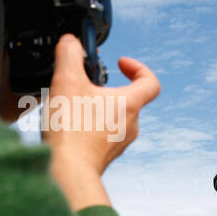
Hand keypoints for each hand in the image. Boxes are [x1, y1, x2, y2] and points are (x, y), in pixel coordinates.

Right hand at [44, 33, 159, 210]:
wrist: (66, 173)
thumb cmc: (72, 131)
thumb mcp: (66, 81)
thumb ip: (69, 54)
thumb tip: (71, 42)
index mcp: (129, 104)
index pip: (150, 82)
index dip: (138, 68)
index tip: (121, 64)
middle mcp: (130, 125)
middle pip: (128, 100)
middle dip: (108, 89)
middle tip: (86, 84)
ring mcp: (119, 144)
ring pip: (114, 119)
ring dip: (97, 109)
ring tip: (73, 106)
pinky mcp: (103, 157)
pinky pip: (102, 137)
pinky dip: (89, 128)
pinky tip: (68, 127)